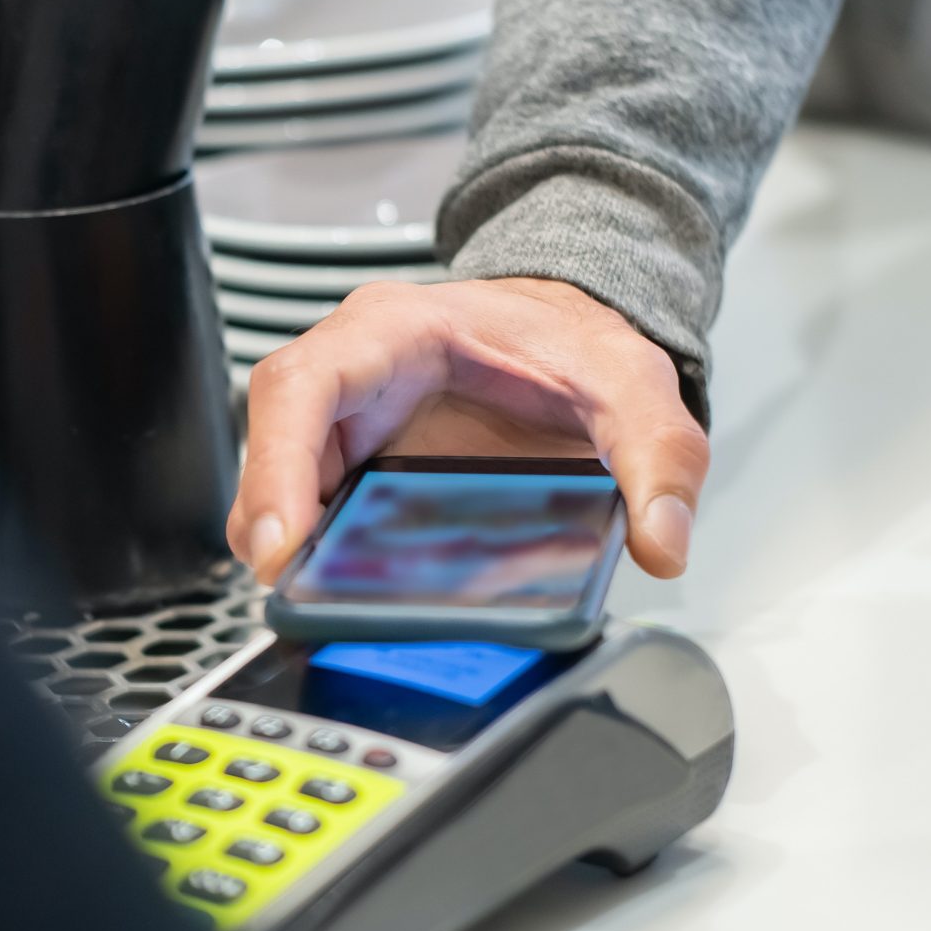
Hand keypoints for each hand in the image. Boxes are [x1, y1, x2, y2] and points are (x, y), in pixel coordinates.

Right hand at [225, 276, 709, 582]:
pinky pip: (310, 507)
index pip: (305, 384)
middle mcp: (354, 368)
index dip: (279, 463)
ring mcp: (345, 418)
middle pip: (273, 438)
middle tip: (290, 590)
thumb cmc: (572, 344)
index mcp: (398, 329)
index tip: (282, 537)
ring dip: (286, 541)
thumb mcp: (634, 386)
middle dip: (268, 516)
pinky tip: (341, 589)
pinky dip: (315, 551)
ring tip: (314, 601)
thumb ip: (660, 459)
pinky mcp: (353, 461)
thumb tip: (662, 541)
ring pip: (279, 480)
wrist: (567, 330)